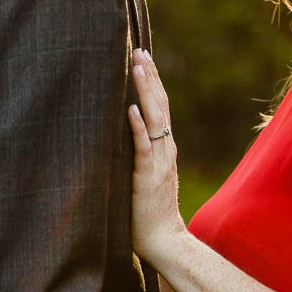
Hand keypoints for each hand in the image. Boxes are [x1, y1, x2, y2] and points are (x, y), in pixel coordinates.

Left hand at [127, 50, 187, 264]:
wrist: (163, 241)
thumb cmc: (148, 211)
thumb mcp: (145, 175)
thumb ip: (141, 153)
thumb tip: (126, 131)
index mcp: (164, 148)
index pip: (161, 106)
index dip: (153, 81)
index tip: (144, 56)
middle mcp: (165, 149)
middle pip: (161, 105)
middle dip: (149, 77)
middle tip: (140, 50)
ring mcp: (158, 162)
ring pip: (155, 119)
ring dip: (145, 91)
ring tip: (137, 67)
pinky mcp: (147, 177)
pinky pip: (143, 148)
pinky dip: (138, 127)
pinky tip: (132, 110)